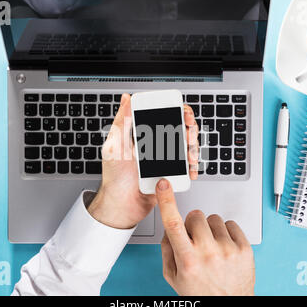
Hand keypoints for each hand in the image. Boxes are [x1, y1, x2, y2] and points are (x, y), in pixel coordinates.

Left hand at [87, 94, 198, 228]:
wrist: (120, 207)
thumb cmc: (113, 178)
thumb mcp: (114, 146)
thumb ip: (122, 122)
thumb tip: (126, 99)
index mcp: (141, 134)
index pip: (162, 115)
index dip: (176, 110)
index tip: (182, 113)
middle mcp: (154, 144)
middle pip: (180, 128)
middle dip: (189, 130)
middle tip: (188, 137)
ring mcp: (164, 159)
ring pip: (186, 146)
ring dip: (193, 148)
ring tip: (189, 157)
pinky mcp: (171, 173)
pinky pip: (186, 166)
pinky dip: (192, 166)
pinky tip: (190, 169)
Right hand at [156, 179, 254, 295]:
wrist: (229, 306)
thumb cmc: (201, 294)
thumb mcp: (174, 277)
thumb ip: (167, 250)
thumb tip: (169, 229)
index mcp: (187, 260)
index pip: (173, 223)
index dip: (166, 200)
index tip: (164, 185)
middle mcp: (207, 253)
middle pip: (196, 216)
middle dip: (193, 224)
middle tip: (196, 240)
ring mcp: (227, 250)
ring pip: (214, 218)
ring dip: (210, 229)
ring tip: (212, 247)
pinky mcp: (244, 249)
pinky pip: (231, 224)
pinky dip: (226, 233)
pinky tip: (224, 248)